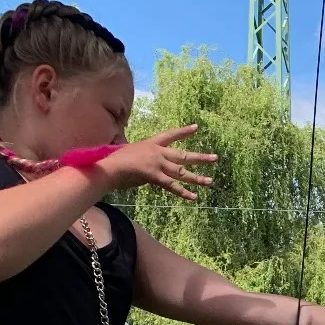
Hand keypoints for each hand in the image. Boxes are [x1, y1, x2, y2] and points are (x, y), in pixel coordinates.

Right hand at [97, 126, 217, 200]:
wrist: (108, 167)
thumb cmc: (114, 161)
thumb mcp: (128, 153)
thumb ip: (139, 157)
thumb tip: (140, 163)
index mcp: (151, 143)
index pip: (170, 135)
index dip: (184, 132)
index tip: (196, 127)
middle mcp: (157, 152)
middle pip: (183, 154)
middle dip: (200, 157)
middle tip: (215, 158)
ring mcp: (157, 164)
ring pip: (182, 172)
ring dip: (197, 178)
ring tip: (210, 181)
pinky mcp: (155, 176)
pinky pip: (172, 186)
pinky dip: (183, 192)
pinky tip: (194, 197)